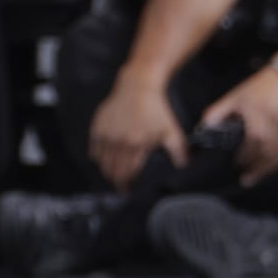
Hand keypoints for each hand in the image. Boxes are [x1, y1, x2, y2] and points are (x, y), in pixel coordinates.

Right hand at [89, 68, 187, 189]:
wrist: (138, 86)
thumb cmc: (156, 108)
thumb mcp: (171, 130)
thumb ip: (178, 151)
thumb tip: (183, 168)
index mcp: (136, 144)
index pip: (127, 173)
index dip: (127, 185)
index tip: (129, 191)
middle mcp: (118, 141)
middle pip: (112, 171)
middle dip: (116, 182)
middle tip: (120, 188)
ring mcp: (106, 133)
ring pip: (101, 162)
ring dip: (106, 172)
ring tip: (112, 175)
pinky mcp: (97, 126)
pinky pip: (93, 149)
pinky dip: (97, 157)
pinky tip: (104, 159)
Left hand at [202, 66, 277, 183]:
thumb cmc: (256, 89)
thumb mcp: (234, 96)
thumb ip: (218, 112)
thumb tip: (204, 127)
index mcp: (257, 112)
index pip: (254, 138)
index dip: (245, 153)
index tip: (235, 162)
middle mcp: (273, 121)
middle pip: (267, 149)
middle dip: (253, 163)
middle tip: (240, 171)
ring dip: (264, 169)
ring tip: (250, 177)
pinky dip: (275, 164)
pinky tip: (265, 171)